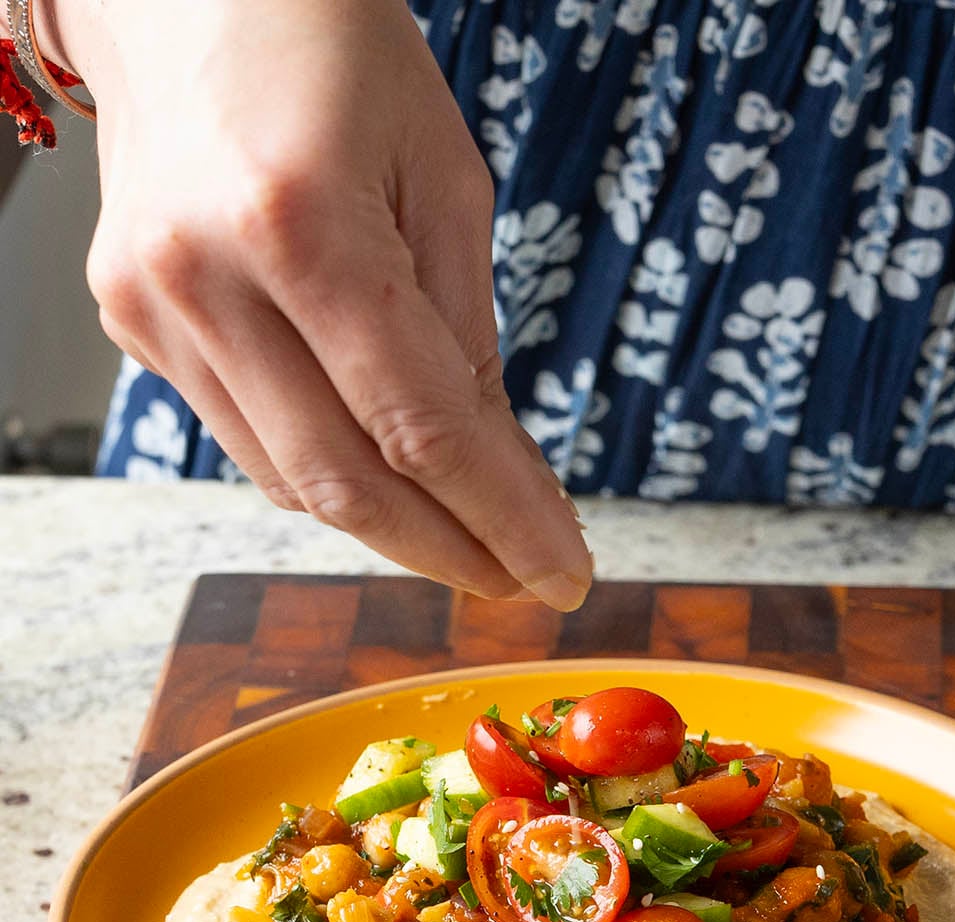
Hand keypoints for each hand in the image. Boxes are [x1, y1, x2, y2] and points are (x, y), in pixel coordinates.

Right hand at [50, 0, 591, 608]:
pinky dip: (326, 468)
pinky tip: (379, 466)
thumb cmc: (329, 49)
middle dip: (449, 548)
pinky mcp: (132, 325)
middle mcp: (206, 279)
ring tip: (465, 528)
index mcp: (300, 223)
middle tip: (520, 576)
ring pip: (292, 480)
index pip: (422, 428)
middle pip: (348, 481)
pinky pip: (249, 439)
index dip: (502, 519)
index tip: (562, 575)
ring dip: (390, 520)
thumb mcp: (443, 176)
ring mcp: (153, 309)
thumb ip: (465, 335)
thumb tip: (497, 472)